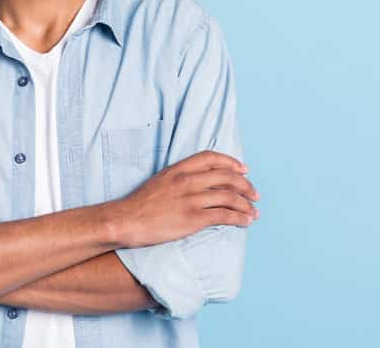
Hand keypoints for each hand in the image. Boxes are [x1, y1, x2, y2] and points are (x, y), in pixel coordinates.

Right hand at [109, 150, 257, 248]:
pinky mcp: (192, 218)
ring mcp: (191, 199)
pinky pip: (224, 215)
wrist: (125, 220)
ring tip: (254, 212)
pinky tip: (245, 222)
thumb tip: (199, 183)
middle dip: (245, 185)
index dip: (231, 162)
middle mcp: (187, 180)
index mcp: (178, 168)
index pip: (211, 158)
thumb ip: (180, 178)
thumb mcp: (160, 181)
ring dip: (246, 205)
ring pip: (229, 197)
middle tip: (255, 194)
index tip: (244, 170)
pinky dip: (239, 218)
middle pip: (226, 176)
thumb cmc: (140, 204)